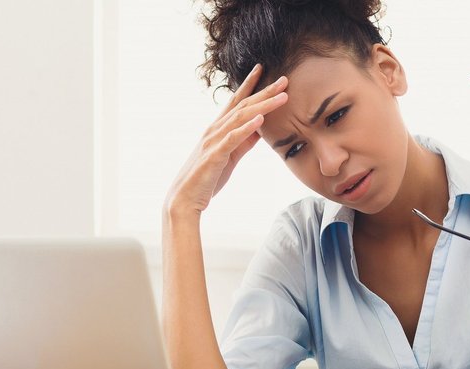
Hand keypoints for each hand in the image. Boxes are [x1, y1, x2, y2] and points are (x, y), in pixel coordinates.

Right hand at [164, 64, 289, 217]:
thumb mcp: (231, 156)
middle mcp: (214, 129)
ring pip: (240, 117)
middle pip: (242, 105)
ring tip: (281, 96)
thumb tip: (261, 127)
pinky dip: (247, 128)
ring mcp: (214, 141)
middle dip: (264, 91)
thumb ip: (244, 140)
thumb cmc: (207, 178)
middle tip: (284, 79)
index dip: (249, 84)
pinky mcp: (215, 156)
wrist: (184, 199)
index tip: (263, 69)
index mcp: (218, 128)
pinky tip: (261, 119)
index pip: (236, 101)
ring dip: (262, 105)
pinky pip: (232, 138)